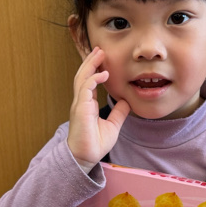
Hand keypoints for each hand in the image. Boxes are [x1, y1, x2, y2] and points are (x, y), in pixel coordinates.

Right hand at [67, 47, 129, 165]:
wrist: (85, 157)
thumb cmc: (95, 144)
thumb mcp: (112, 125)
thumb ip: (118, 113)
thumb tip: (126, 102)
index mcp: (87, 104)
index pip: (89, 81)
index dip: (95, 69)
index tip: (102, 58)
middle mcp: (81, 101)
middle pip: (83, 75)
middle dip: (91, 61)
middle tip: (99, 49)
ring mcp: (79, 104)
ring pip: (82, 78)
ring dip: (90, 64)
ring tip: (98, 53)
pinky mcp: (80, 108)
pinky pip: (85, 88)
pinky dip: (94, 79)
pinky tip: (103, 73)